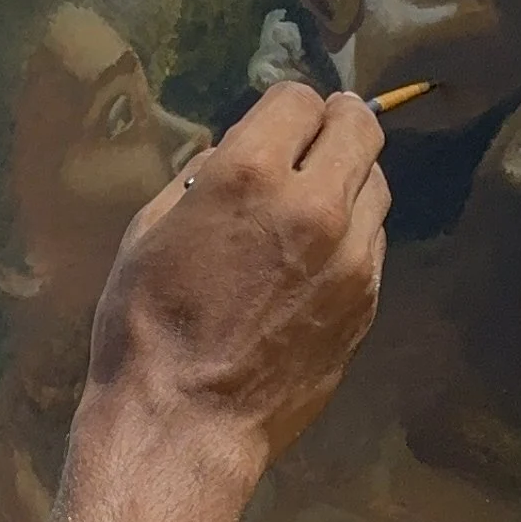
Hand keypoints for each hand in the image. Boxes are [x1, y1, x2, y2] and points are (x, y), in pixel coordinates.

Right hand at [85, 81, 387, 472]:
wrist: (185, 422)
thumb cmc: (145, 325)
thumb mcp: (149, 231)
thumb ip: (202, 179)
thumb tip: (234, 154)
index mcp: (249, 175)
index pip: (298, 99)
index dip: (286, 106)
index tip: (277, 122)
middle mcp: (314, 202)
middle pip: (357, 128)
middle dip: (335, 122)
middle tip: (318, 134)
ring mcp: (351, 254)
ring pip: (376, 183)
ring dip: (349, 177)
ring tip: (317, 197)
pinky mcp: (367, 298)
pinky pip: (373, 240)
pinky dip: (352, 231)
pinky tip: (318, 253)